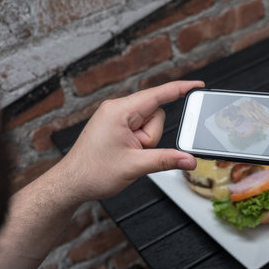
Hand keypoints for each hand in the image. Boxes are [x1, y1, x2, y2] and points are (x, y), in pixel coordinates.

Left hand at [58, 80, 203, 202]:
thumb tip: (189, 160)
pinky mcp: (116, 126)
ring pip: (148, 124)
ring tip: (127, 154)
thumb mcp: (135, 166)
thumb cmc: (92, 172)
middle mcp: (117, 109)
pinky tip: (126, 153)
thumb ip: (167, 160)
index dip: (180, 88)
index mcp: (119, 111)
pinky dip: (139, 142)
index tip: (197, 84)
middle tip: (136, 152)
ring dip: (145, 142)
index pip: (158, 95)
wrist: (71, 183)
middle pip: (155, 114)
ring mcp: (116, 117)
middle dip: (151, 137)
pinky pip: (139, 129)